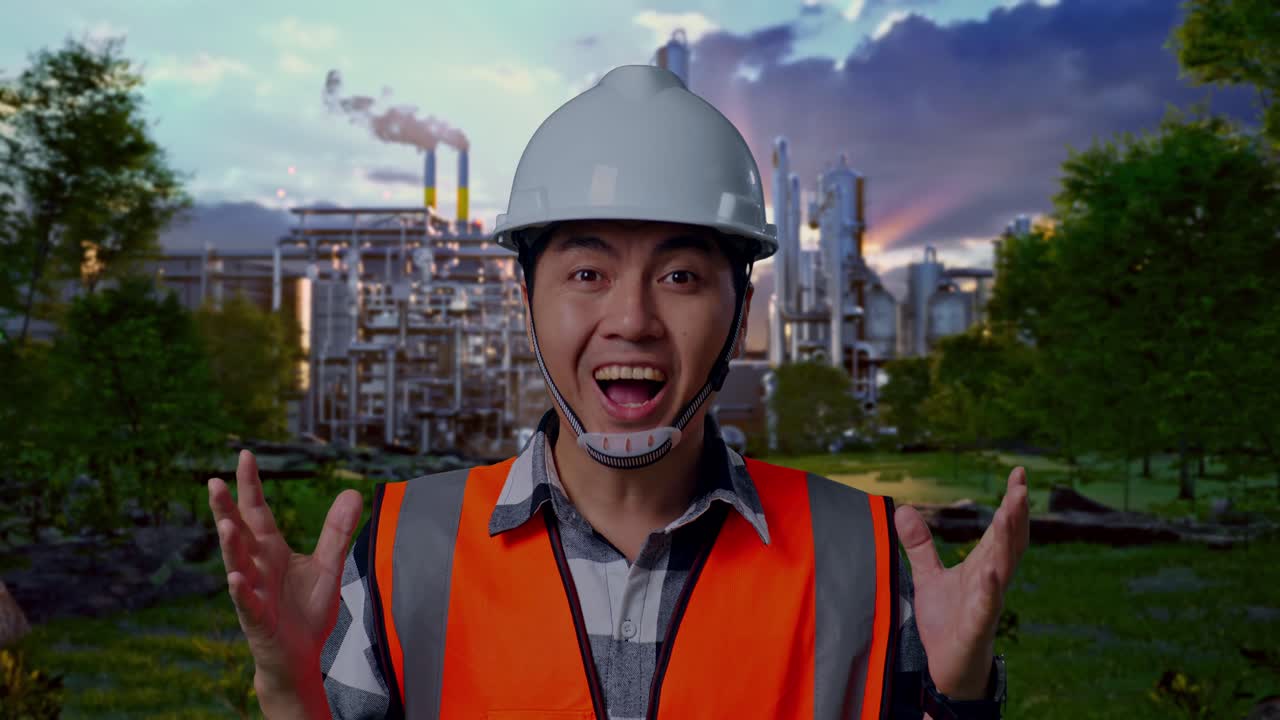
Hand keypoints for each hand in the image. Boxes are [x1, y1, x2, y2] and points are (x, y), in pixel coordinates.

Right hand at [207, 450, 362, 695]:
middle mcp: (257, 567)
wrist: (300, 656)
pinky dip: (241, 590)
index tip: (245, 455)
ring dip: (231, 545)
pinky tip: (236, 577)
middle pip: (239, 533)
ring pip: (238, 564)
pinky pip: (247, 603)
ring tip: (225, 523)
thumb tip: (353, 492)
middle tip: (213, 481)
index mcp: (272, 550)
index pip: (258, 512)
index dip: (250, 485)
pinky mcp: (257, 619)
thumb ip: (337, 531)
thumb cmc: (307, 610)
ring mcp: (253, 592)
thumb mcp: (328, 565)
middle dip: (226, 508)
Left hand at [893, 467, 1029, 699]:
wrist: (949, 669)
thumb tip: (903, 509)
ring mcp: (988, 604)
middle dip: (1017, 513)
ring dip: (1009, 539)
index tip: (1018, 473)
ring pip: (1004, 567)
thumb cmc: (948, 622)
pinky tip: (990, 571)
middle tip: (1021, 485)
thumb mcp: (928, 577)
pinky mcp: (977, 627)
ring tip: (1010, 510)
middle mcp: (992, 581)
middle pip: (1010, 542)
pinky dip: (989, 588)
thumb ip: (919, 545)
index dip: (1011, 502)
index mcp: (984, 566)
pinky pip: (987, 606)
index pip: (1001, 529)